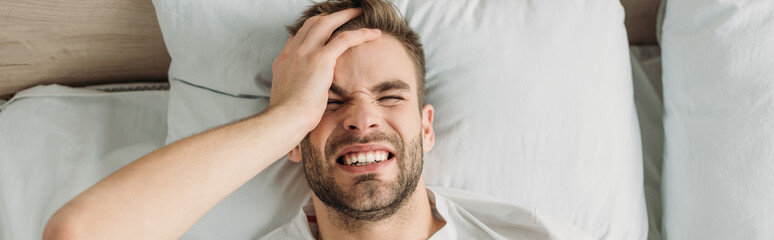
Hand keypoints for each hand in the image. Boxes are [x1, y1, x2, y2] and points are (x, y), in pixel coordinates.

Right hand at [269, 8, 381, 130]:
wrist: (285, 119)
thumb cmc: (289, 117)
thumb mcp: (288, 98)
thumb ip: (297, 88)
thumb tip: (305, 96)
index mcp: (284, 60)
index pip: (299, 35)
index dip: (314, 29)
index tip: (327, 28)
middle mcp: (293, 52)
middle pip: (313, 23)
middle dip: (331, 16)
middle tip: (346, 14)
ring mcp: (305, 53)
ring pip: (327, 23)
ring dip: (345, 15)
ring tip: (359, 13)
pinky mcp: (320, 59)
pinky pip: (345, 39)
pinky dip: (361, 34)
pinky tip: (374, 34)